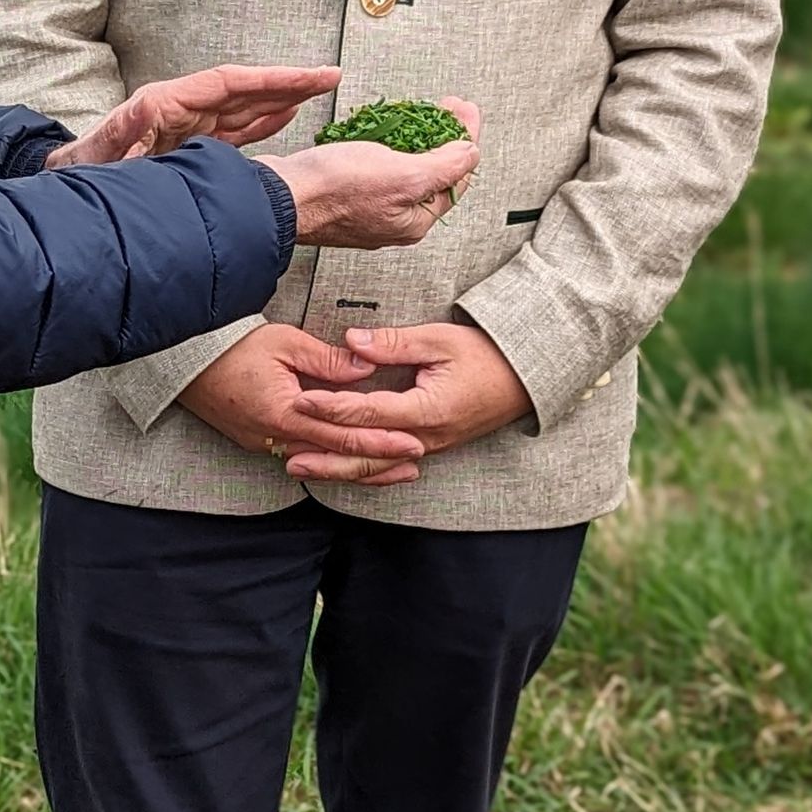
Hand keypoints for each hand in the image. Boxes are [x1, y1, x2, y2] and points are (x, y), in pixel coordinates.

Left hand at [44, 63, 342, 170]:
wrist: (65, 197)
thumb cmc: (78, 178)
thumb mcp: (96, 159)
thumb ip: (122, 135)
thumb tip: (146, 109)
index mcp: (164, 107)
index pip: (229, 84)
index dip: (272, 79)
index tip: (309, 78)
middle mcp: (179, 112)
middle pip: (243, 89)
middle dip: (287, 82)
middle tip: (329, 77)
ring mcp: (186, 129)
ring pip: (243, 107)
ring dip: (280, 98)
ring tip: (319, 90)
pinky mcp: (188, 149)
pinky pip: (232, 132)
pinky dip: (260, 122)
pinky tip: (285, 115)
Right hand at [176, 325, 425, 485]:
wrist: (183, 360)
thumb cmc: (231, 346)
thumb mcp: (285, 343)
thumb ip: (328, 360)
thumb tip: (366, 368)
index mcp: (284, 412)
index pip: (343, 435)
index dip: (380, 441)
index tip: (412, 442)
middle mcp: (275, 436)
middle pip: (336, 459)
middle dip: (377, 463)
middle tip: (414, 464)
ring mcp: (265, 443)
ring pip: (321, 463)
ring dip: (357, 468)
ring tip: (392, 470)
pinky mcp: (258, 441)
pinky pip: (303, 456)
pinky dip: (331, 461)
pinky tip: (350, 461)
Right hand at [264, 101, 479, 247]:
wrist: (277, 195)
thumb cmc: (332, 190)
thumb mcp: (404, 174)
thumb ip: (445, 166)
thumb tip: (470, 154)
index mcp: (414, 221)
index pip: (456, 178)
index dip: (464, 139)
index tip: (462, 111)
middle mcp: (393, 219)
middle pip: (431, 173)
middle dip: (439, 137)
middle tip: (440, 109)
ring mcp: (367, 207)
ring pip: (402, 168)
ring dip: (410, 138)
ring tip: (411, 115)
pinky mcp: (344, 193)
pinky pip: (374, 166)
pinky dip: (381, 144)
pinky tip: (376, 130)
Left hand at [285, 319, 531, 471]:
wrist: (525, 379)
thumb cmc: (485, 354)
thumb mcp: (439, 340)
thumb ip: (393, 343)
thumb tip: (352, 341)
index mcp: (426, 409)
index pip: (368, 413)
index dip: (331, 408)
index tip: (300, 401)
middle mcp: (424, 437)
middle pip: (365, 453)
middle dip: (324, 454)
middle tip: (286, 453)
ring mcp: (428, 447)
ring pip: (375, 466)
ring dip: (337, 469)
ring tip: (300, 468)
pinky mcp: (429, 448)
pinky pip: (389, 465)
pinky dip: (361, 470)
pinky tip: (337, 471)